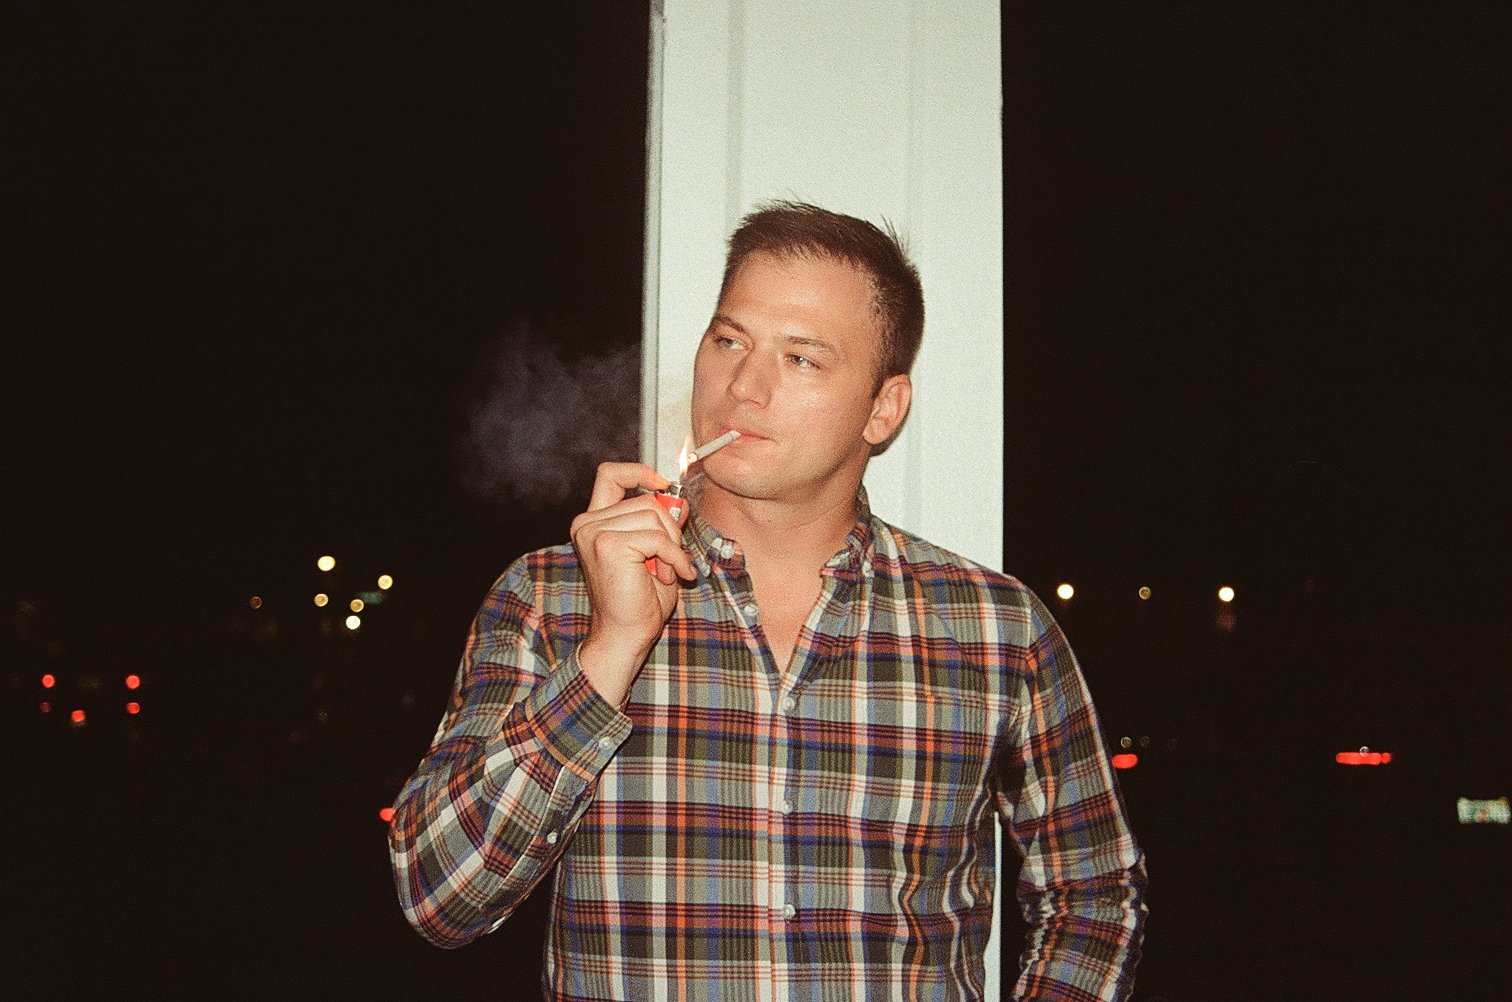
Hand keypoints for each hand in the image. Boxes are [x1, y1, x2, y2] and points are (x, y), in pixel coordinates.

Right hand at [570, 462, 695, 705]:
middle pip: (646, 500)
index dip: (639, 471)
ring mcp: (594, 532)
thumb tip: (677, 501)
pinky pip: (659, 538)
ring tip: (666, 573)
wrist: (625, 635)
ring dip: (672, 546)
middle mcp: (587, 523)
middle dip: (670, 528)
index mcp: (593, 522)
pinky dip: (675, 558)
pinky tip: (674, 577)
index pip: (610, 474)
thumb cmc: (639, 599)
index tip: (662, 485)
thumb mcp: (653, 551)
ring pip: (655, 517)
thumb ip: (658, 523)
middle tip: (670, 560)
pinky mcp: (608, 545)